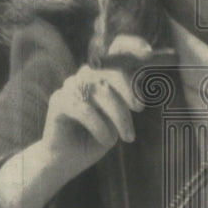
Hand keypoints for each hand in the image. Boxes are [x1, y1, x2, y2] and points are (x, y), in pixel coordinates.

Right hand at [41, 42, 148, 177]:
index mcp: (103, 74)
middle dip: (129, 89)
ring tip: (127, 137)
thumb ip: (130, 101)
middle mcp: (85, 75)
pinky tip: (107, 140)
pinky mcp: (58, 101)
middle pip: (111, 69)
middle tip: (140, 109)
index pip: (117, 47)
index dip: (133, 45)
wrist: (66, 162)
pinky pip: (85, 109)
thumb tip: (146, 89)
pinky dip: (100, 126)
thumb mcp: (120, 119)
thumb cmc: (97, 138)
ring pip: (101, 91)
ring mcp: (70, 86)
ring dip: (119, 116)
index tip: (149, 53)